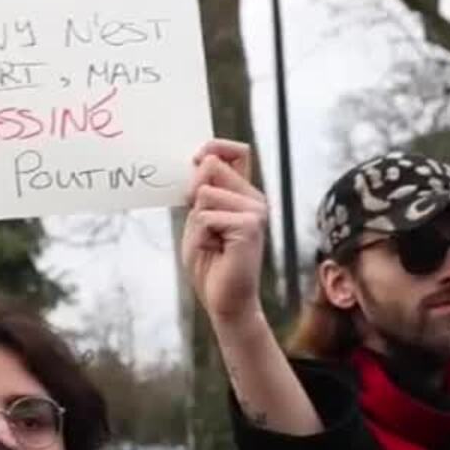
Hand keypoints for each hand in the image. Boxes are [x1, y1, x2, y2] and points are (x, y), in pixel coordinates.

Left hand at [182, 139, 269, 325]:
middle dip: (194, 194)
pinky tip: (217, 251)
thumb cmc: (210, 263)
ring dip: (197, 222)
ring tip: (213, 243)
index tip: (195, 160)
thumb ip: (201, 191)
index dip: (214, 148)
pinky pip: (206, 216)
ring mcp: (256, 210)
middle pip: (211, 166)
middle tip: (204, 227)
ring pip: (204, 193)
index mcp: (245, 194)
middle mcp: (255, 198)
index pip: (237, 151)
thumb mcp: (198, 219)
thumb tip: (203, 158)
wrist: (224, 301)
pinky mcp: (250, 226)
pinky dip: (202, 236)